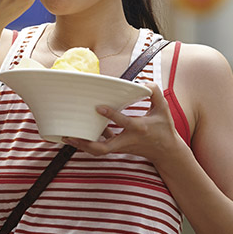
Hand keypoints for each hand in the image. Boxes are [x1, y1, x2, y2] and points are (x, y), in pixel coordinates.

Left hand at [63, 85, 186, 164]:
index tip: (98, 107)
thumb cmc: (164, 128)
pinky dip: (89, 141)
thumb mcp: (163, 109)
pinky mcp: (117, 148)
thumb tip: (143, 82)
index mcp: (139, 128)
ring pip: (99, 150)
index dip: (111, 115)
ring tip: (66, 136)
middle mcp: (127, 140)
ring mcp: (121, 146)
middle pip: (104, 147)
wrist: (166, 152)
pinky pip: (101, 146)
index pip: (123, 122)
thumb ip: (154, 93)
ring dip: (82, 145)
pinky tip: (79, 133)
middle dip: (86, 143)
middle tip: (70, 135)